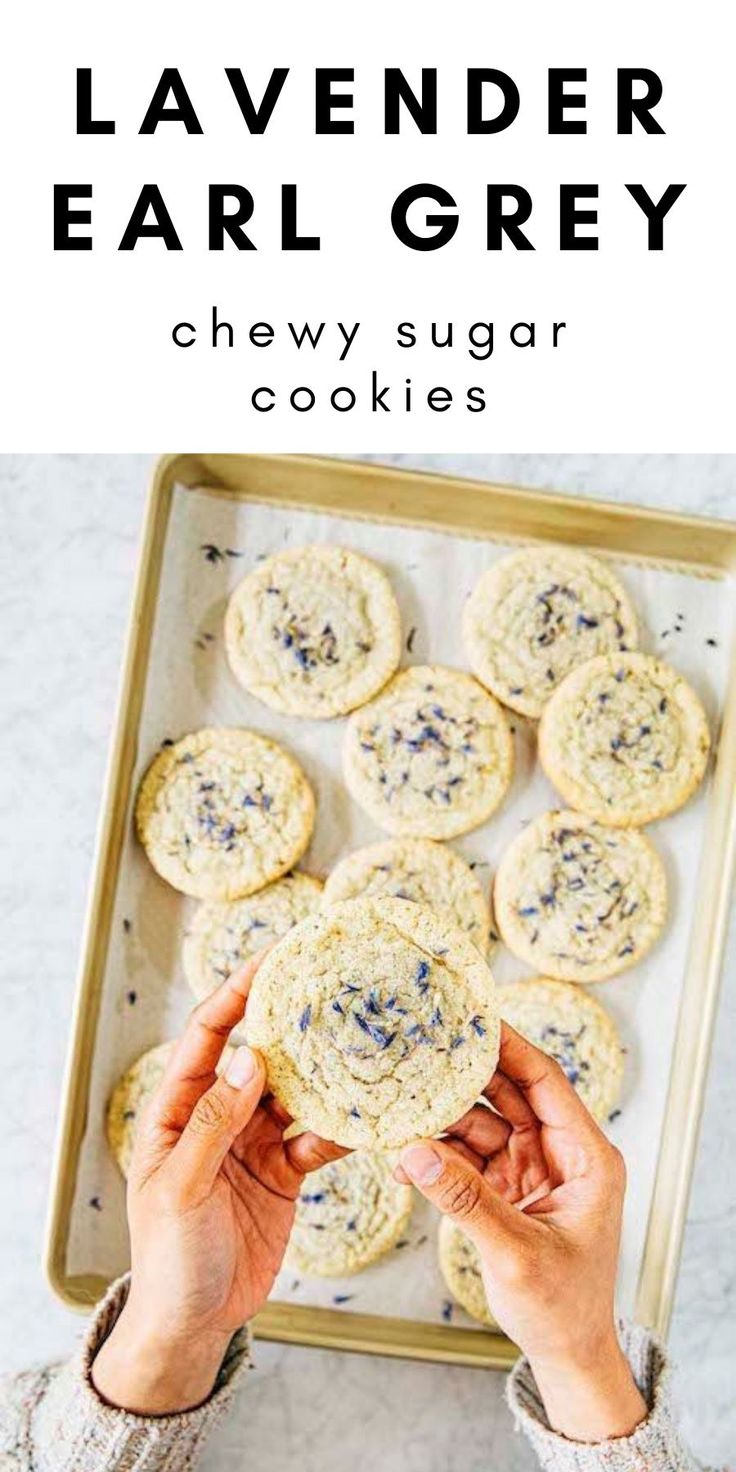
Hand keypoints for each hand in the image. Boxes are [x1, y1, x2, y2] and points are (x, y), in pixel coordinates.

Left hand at [93, 955, 344, 1414]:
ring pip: (295, 1094)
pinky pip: (316, 1137)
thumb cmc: (169, 1258)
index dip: (237, 994)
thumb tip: (250, 1058)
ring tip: (363, 1047)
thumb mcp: (181, 1188)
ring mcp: (253, 1144)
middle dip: (293, 1026)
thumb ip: (214, 1123)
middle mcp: (217, 1117)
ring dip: (325, 1075)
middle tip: (333, 991)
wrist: (194, 1324)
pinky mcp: (284, 1173)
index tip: (271, 959)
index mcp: (178, 1111)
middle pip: (260, 1056)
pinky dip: (340, 1128)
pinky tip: (367, 1118)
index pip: (209, 1037)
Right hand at [397, 1023, 646, 1443]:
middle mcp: (558, 1152)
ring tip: (396, 1106)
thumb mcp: (516, 1252)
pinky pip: (464, 1157)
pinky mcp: (504, 1188)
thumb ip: (465, 1199)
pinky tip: (401, 1159)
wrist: (566, 1352)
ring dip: (439, 1119)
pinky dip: (435, 1156)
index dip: (509, 1045)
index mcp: (586, 1156)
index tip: (471, 1016)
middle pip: (506, 1093)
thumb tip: (414, 1151)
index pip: (545, 1081)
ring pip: (478, 1122)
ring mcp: (529, 1168)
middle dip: (462, 1073)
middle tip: (418, 1046)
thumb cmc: (562, 1306)